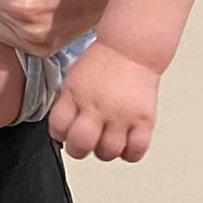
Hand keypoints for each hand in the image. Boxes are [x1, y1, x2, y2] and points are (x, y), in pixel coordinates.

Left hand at [48, 40, 158, 161]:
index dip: (59, 134)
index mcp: (75, 94)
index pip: (58, 127)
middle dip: (78, 150)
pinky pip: (136, 150)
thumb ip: (68, 103)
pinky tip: (125, 144)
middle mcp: (97, 106)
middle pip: (81, 145)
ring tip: (106, 142)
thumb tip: (63, 128)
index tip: (65, 134)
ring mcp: (121, 115)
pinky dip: (129, 153)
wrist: (131, 49)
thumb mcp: (74, 78)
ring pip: (108, 152)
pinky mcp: (144, 120)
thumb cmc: (103, 61)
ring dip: (104, 152)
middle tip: (83, 145)